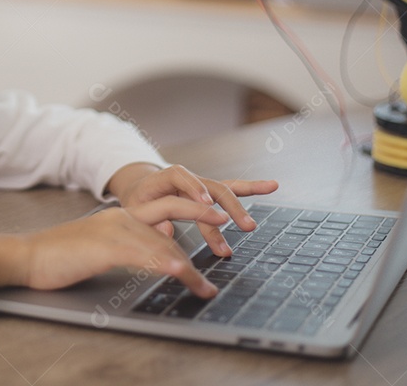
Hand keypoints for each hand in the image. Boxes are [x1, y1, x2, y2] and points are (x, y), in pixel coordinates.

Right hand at [0, 196, 230, 297]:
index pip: (167, 210)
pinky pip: (143, 254)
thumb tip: (155, 259)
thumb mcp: (101, 248)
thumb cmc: (59, 257)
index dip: (195, 212)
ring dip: (188, 266)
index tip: (217, 219)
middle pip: (172, 209)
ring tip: (204, 285)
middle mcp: (122, 216)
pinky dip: (165, 264)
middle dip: (204, 216)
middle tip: (230, 223)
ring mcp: (114, 229)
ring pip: (163, 241)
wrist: (26, 256)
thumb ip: (128, 247)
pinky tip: (180, 273)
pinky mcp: (105, 247)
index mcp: (123, 214)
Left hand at [107, 163, 278, 255]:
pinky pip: (232, 189)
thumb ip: (150, 219)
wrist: (141, 187)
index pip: (180, 177)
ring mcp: (201, 184)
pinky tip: (271, 185)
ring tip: (251, 225)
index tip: (205, 204)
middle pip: (210, 186)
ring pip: (224, 190)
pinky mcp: (210, 192)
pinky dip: (251, 188)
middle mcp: (187, 177)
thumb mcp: (135, 209)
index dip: (194, 189)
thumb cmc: (139, 200)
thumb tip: (166, 230)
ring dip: (239, 207)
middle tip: (240, 226)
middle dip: (226, 206)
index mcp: (164, 177)